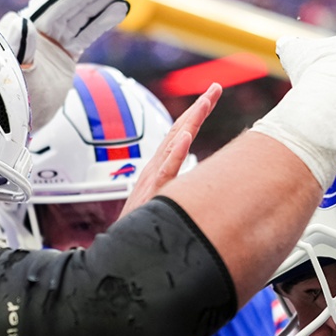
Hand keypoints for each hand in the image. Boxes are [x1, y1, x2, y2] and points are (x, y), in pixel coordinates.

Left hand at [0, 0, 129, 129]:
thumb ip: (19, 48)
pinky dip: (102, 21)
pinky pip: (86, 32)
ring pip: (82, 15)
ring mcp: (53, 41)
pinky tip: (120, 9)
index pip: (56, 4)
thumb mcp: (17, 77)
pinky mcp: (64, 54)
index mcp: (26, 29)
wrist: (20, 124)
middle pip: (72, 4)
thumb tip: (21, 20)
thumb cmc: (15, 102)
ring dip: (103, 1)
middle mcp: (39, 30)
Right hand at [120, 82, 221, 218]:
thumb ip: (177, 187)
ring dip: (190, 121)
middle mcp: (156, 167)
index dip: (195, 114)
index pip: (180, 133)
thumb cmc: (142, 226)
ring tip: (205, 102)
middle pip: (179, 130)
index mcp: (159, 167)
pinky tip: (187, 138)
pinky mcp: (154, 192)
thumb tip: (197, 181)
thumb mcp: (162, 200)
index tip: (211, 95)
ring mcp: (154, 178)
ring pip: (175, 143)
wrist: (120, 247)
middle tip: (215, 88)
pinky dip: (176, 153)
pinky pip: (167, 170)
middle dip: (198, 108)